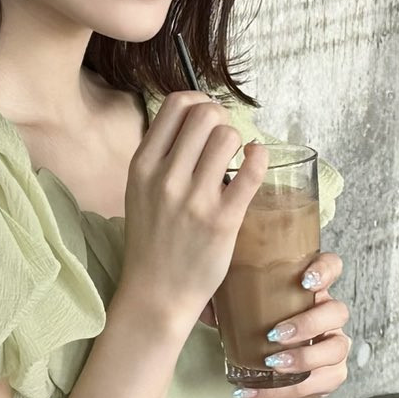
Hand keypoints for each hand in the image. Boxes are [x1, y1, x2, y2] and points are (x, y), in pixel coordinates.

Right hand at [118, 93, 267, 328]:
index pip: (176, 105)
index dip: (200, 102)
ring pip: (227, 136)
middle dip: (222, 118)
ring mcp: (194, 199)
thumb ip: (160, 157)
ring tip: (236, 159)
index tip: (208, 118)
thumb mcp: (139, 192)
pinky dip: (259, 157)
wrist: (155, 295)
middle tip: (225, 140)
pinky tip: (256, 160)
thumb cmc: (151, 243)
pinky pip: (249, 171)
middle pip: (205, 113)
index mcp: (142, 166)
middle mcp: (165, 177)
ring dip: (238, 141)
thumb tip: (193, 121)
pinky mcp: (222, 221)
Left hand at [233, 251, 349, 397]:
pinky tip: (251, 389)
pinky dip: (281, 389)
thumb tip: (207, 310)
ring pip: (336, 348)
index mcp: (311, 291)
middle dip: (308, 323)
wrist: (268, 380)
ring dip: (303, 357)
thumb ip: (225, 303)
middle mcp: (329, 316)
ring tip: (271, 363)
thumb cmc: (258, 336)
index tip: (305, 281)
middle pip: (337, 311)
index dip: (325, 270)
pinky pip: (315, 383)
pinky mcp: (333, 376)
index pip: (332, 267)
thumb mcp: (244, 313)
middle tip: (275, 334)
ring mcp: (335, 345)